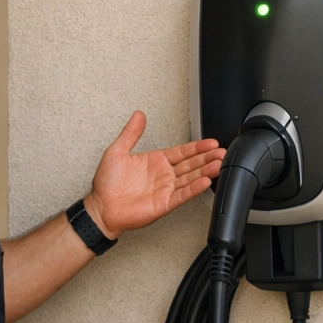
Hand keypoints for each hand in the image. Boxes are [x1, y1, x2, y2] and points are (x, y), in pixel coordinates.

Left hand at [85, 111, 224, 237]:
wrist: (101, 207)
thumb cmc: (106, 183)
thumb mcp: (117, 151)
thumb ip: (130, 133)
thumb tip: (138, 115)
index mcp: (156, 161)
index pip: (182, 152)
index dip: (197, 147)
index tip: (210, 143)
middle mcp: (164, 175)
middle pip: (191, 164)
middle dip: (207, 158)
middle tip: (221, 152)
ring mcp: (166, 189)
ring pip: (191, 178)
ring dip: (205, 171)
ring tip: (219, 164)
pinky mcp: (164, 204)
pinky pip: (182, 195)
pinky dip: (194, 189)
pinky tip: (205, 181)